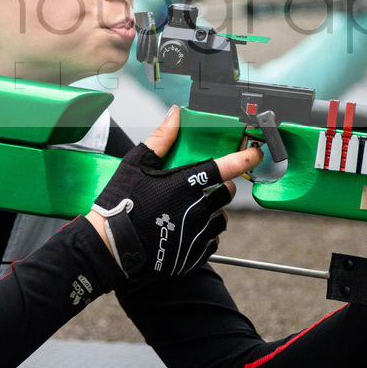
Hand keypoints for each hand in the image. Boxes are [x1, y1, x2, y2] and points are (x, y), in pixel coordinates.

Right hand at [86, 105, 261, 276]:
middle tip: (206, 185)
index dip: (246, 158)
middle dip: (222, 186)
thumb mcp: (137, 163)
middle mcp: (197, 209)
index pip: (227, 168)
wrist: (111, 244)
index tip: (255, 154)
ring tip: (194, 209)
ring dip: (215, 211)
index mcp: (186, 184)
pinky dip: (205, 234)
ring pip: (222, 218)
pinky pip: (212, 241)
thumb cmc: (121, 201)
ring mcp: (196, 233)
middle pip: (228, 193)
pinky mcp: (193, 254)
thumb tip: (175, 114)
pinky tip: (186, 229)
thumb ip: (162, 138)